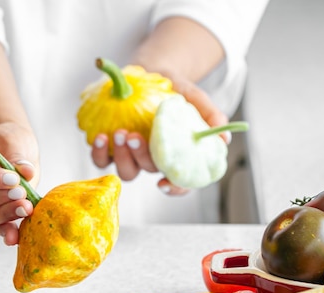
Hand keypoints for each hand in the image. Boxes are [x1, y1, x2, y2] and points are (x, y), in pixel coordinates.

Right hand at [0, 122, 38, 245]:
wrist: (9, 150)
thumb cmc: (5, 141)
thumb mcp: (12, 140)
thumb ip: (17, 155)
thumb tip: (26, 172)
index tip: (13, 179)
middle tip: (21, 193)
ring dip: (3, 215)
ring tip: (26, 207)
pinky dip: (5, 231)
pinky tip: (16, 234)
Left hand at [90, 73, 228, 194]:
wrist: (152, 73)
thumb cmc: (176, 90)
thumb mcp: (196, 98)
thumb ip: (210, 116)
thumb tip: (225, 139)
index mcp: (175, 156)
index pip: (179, 182)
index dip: (173, 188)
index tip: (162, 183)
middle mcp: (152, 160)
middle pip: (147, 170)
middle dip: (140, 157)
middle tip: (134, 137)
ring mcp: (130, 155)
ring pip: (125, 170)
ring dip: (121, 156)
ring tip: (120, 134)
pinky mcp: (110, 147)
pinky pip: (102, 159)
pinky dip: (99, 151)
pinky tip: (100, 136)